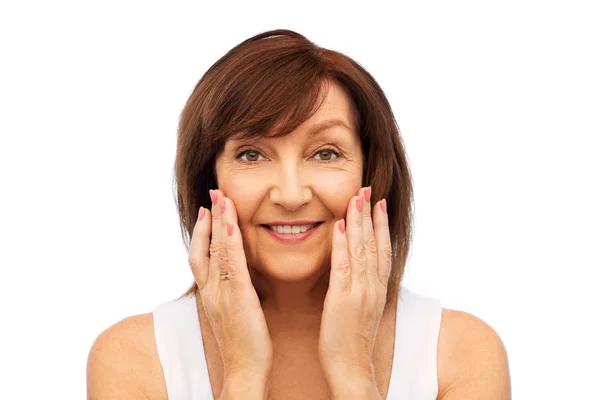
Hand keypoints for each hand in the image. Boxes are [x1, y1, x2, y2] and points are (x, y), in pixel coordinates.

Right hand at [188, 189, 272, 383]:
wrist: (244, 370)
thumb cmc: (244, 344)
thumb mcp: (234, 313)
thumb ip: (233, 292)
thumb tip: (239, 277)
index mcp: (211, 293)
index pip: (200, 256)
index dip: (202, 232)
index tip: (207, 211)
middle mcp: (211, 290)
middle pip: (205, 246)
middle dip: (209, 219)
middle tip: (213, 193)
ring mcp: (221, 292)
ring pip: (216, 250)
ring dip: (219, 222)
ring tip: (222, 198)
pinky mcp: (237, 297)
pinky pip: (231, 263)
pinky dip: (229, 241)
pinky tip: (232, 223)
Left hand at [318, 186, 390, 385]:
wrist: (351, 368)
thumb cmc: (352, 340)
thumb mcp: (363, 308)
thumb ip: (362, 286)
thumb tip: (358, 266)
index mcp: (378, 289)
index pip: (383, 250)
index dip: (381, 225)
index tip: (379, 203)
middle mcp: (372, 287)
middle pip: (374, 244)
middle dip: (370, 214)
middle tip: (368, 189)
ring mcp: (359, 293)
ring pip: (361, 250)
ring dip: (358, 222)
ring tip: (356, 198)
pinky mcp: (342, 300)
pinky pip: (342, 267)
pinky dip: (341, 245)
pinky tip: (338, 226)